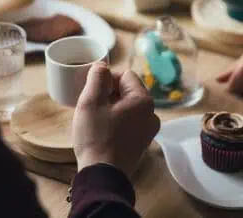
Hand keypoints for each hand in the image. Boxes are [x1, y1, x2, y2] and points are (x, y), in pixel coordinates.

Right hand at [72, 63, 160, 177]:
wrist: (102, 176)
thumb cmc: (96, 138)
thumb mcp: (90, 102)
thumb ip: (97, 77)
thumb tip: (102, 65)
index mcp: (143, 100)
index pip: (125, 74)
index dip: (106, 79)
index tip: (92, 92)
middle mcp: (152, 114)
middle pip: (128, 90)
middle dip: (109, 94)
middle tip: (91, 106)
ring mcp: (149, 130)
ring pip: (128, 106)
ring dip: (111, 108)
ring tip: (95, 120)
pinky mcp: (142, 142)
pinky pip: (129, 121)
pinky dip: (116, 121)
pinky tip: (102, 131)